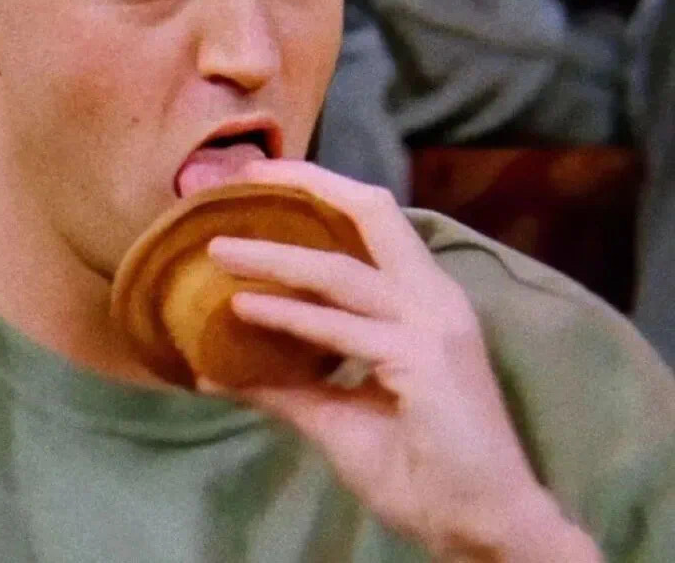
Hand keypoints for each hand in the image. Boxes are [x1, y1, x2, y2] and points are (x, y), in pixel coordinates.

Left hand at [200, 160, 600, 561]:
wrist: (482, 523)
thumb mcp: (336, 415)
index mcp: (420, 298)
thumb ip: (284, 385)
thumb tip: (215, 371)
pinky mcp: (422, 358)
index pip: (373, 222)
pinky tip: (245, 309)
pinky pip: (341, 328)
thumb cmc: (418, 466)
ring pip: (341, 270)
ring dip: (275, 256)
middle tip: (246, 174)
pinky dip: (289, 314)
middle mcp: (431, 295)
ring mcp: (431, 323)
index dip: (322, 191)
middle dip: (310, 183)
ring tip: (219, 250)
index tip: (262, 179)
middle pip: (372, 212)